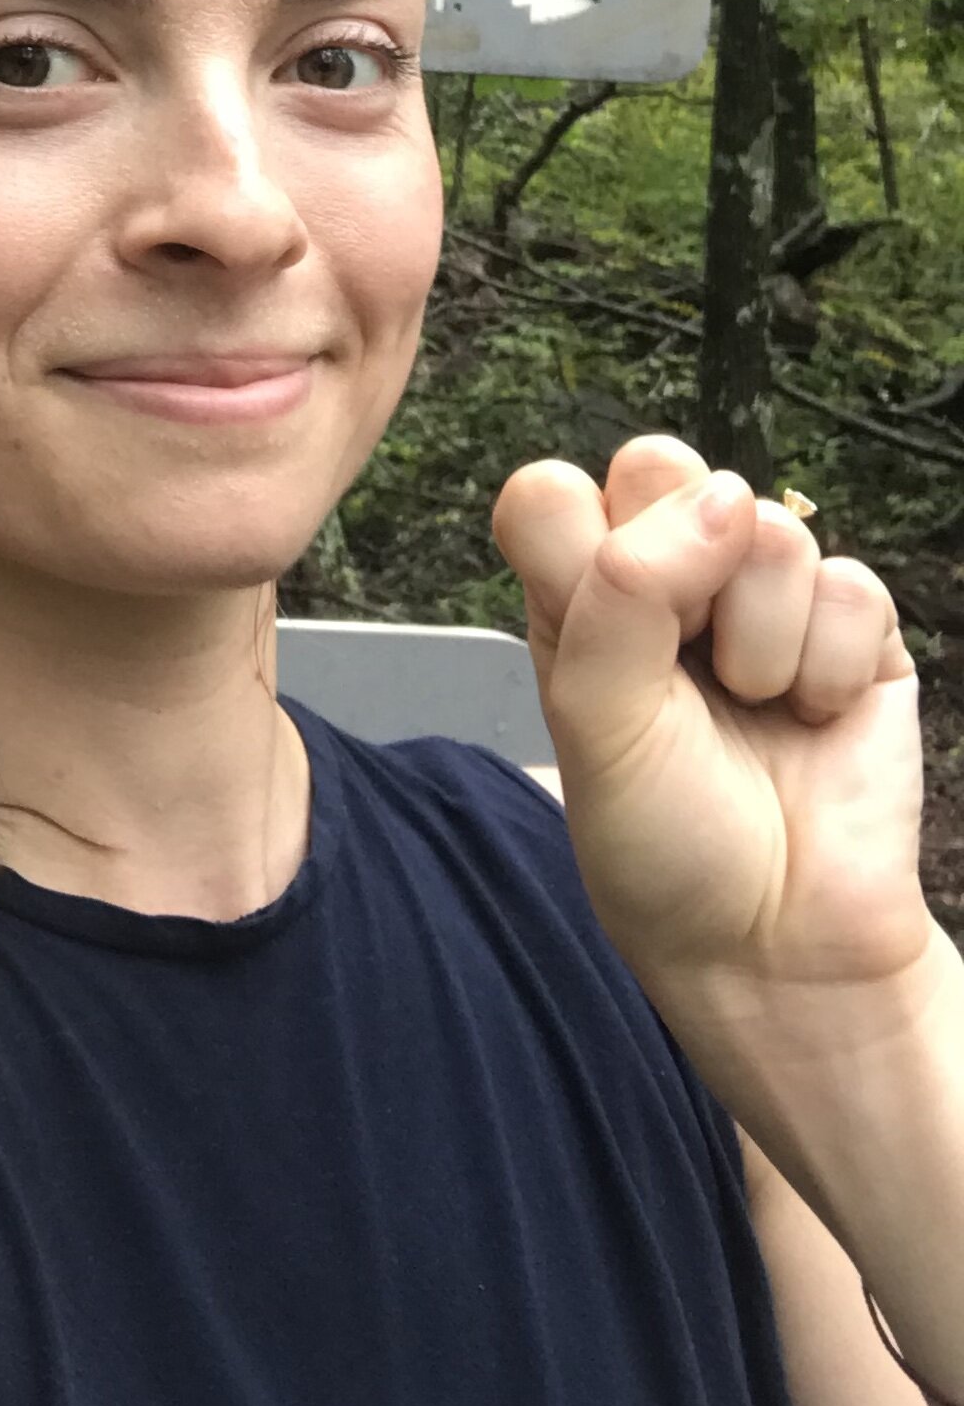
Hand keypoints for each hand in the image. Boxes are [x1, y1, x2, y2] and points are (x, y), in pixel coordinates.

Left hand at [493, 434, 929, 1019]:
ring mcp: (761, 597)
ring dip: (763, 638)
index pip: (553, 489)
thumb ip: (623, 596)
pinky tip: (814, 716)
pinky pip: (851, 584)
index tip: (612, 629)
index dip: (585, 543)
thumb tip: (726, 499)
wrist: (777, 940)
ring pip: (771, 526)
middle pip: (665, 466)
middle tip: (689, 656)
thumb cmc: (665, 841)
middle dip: (684, 563)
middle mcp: (665, 579)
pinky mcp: (853, 628)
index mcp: (577, 596)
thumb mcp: (597, 724)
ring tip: (755, 706)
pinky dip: (831, 665)